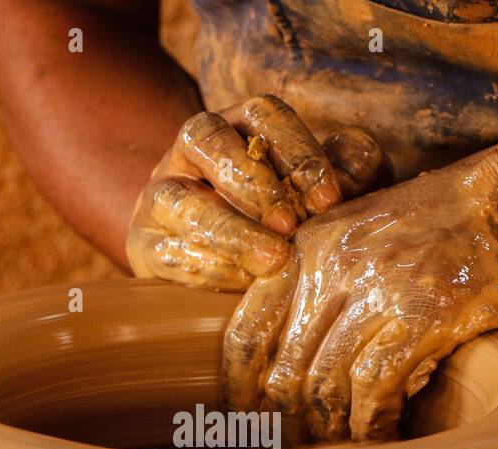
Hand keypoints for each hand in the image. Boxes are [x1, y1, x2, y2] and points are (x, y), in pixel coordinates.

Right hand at [127, 94, 385, 290]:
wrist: (227, 275)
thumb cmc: (292, 225)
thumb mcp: (328, 196)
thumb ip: (350, 175)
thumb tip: (354, 168)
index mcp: (241, 125)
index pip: (263, 115)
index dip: (297, 151)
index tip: (329, 199)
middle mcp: (193, 150)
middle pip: (207, 139)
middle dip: (253, 184)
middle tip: (290, 225)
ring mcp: (162, 194)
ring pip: (178, 198)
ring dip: (228, 230)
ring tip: (270, 261)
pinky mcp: (144, 245)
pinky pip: (164, 251)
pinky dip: (205, 268)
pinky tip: (240, 285)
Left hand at [223, 142, 497, 441]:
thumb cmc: (450, 224)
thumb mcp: (365, 234)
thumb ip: (322, 285)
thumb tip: (290, 363)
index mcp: (308, 246)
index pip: (246, 331)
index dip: (239, 389)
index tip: (244, 424)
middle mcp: (332, 265)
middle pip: (282, 369)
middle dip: (285, 423)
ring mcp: (376, 289)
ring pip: (326, 384)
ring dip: (332, 431)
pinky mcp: (422, 315)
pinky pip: (376, 387)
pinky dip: (373, 424)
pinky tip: (380, 437)